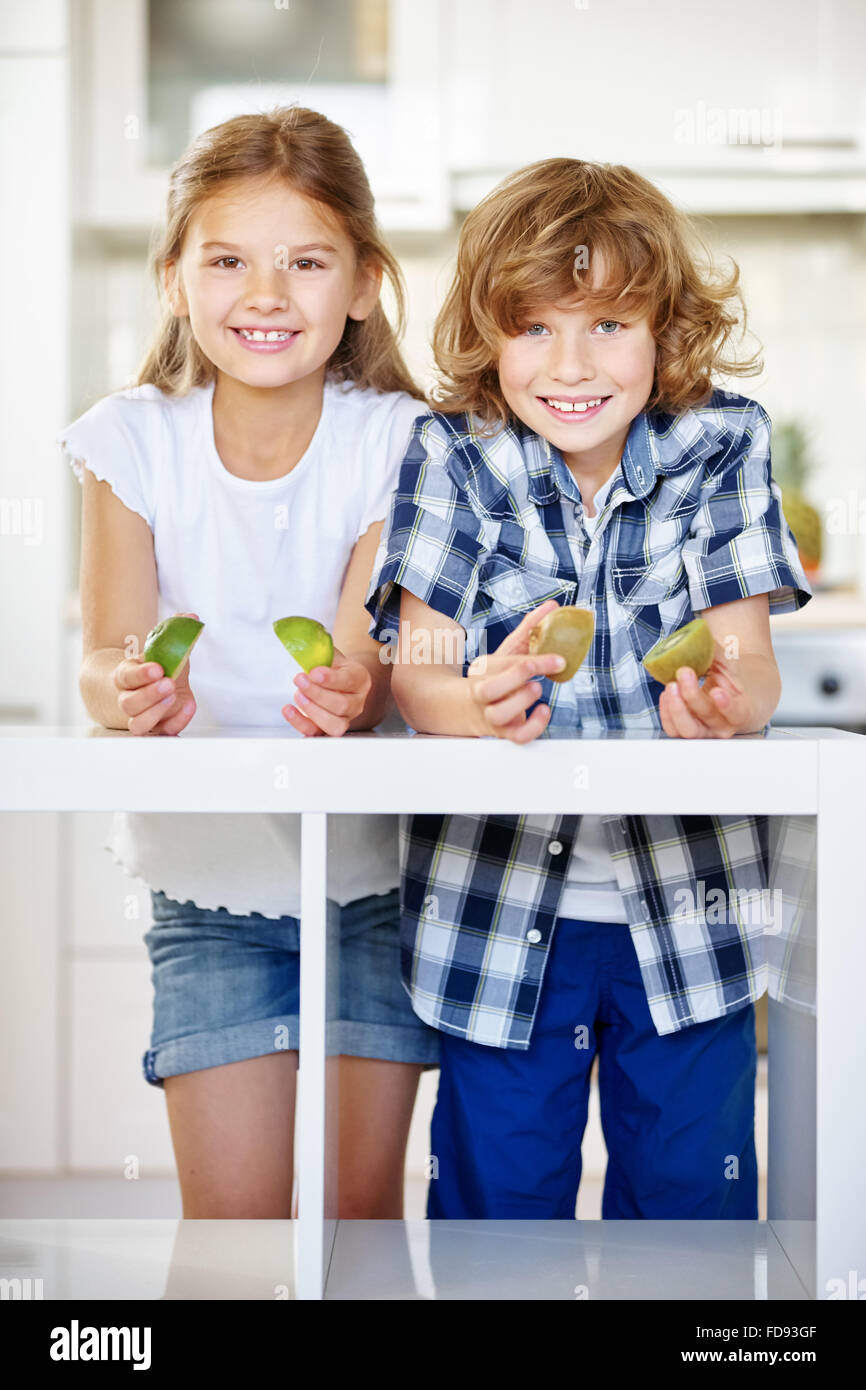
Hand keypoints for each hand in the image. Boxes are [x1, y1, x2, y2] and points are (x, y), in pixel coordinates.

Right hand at [114, 611, 198, 735]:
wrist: (151, 687)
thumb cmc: (158, 666)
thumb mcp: (164, 648)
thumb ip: (175, 632)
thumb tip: (191, 617)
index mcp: (126, 676)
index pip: (126, 677)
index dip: (140, 674)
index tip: (157, 668)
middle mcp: (128, 699)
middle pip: (129, 704)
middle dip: (149, 695)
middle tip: (168, 683)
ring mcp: (142, 716)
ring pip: (138, 724)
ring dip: (156, 712)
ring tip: (173, 696)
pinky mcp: (158, 728)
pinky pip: (163, 732)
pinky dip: (177, 722)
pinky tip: (189, 706)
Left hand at [282, 651, 371, 736]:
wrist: (338, 683)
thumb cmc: (333, 668)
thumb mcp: (331, 655)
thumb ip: (320, 650)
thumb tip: (303, 642)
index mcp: (360, 679)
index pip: (350, 680)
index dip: (331, 679)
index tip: (314, 672)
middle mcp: (356, 702)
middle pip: (342, 705)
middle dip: (317, 694)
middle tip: (299, 680)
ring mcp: (344, 719)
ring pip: (334, 725)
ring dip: (312, 711)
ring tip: (297, 695)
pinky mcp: (327, 729)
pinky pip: (316, 733)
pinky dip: (300, 723)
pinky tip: (289, 710)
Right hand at [466, 599, 566, 742]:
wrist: (469, 706)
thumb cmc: (496, 675)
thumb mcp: (510, 650)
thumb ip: (531, 627)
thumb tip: (553, 606)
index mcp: (483, 669)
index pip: (503, 664)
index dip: (533, 661)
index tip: (559, 660)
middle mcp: (482, 693)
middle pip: (489, 689)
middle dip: (518, 678)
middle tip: (541, 677)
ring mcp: (491, 715)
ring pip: (498, 716)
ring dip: (521, 703)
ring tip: (537, 690)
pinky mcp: (504, 733)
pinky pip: (516, 737)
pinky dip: (533, 727)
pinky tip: (544, 711)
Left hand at [658, 649, 754, 738]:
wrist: (725, 694)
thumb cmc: (727, 679)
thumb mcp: (728, 663)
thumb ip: (719, 657)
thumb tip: (705, 652)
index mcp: (741, 710)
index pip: (737, 712)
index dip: (727, 704)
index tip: (717, 690)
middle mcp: (722, 724)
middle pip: (707, 714)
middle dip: (692, 694)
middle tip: (684, 672)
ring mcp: (703, 730)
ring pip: (687, 729)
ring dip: (675, 706)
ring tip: (672, 685)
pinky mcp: (685, 730)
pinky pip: (673, 728)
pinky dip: (666, 711)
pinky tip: (667, 694)